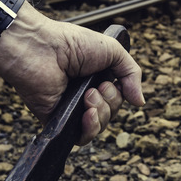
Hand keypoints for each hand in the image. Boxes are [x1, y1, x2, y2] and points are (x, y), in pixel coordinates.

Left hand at [0, 5, 144, 142]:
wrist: (40, 48)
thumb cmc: (70, 43)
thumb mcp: (113, 51)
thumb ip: (132, 74)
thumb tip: (140, 102)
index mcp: (96, 77)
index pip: (119, 96)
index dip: (122, 92)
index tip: (113, 80)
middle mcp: (85, 94)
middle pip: (112, 112)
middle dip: (111, 101)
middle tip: (96, 86)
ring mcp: (72, 108)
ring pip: (100, 125)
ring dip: (101, 112)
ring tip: (88, 95)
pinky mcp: (59, 120)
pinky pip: (82, 138)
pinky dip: (90, 128)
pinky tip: (87, 113)